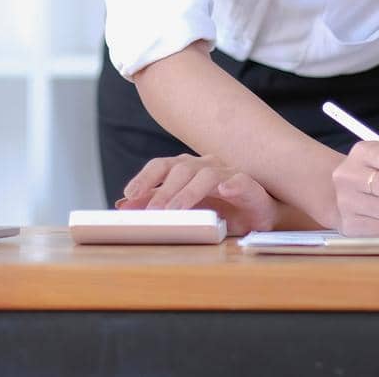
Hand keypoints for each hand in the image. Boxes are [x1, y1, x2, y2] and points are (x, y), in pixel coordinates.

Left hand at [115, 154, 279, 235]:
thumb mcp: (183, 209)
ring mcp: (227, 173)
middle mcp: (205, 165)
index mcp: (186, 168)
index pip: (161, 166)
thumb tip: (122, 206)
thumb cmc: (218, 210)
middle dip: (163, 192)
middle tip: (152, 213)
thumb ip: (156, 204)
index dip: (144, 178)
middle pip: (180, 170)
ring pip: (205, 175)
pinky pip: (240, 181)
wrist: (255, 214)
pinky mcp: (249, 185)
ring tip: (176, 211)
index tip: (129, 195)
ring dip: (188, 193)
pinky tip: (225, 190)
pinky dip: (232, 184)